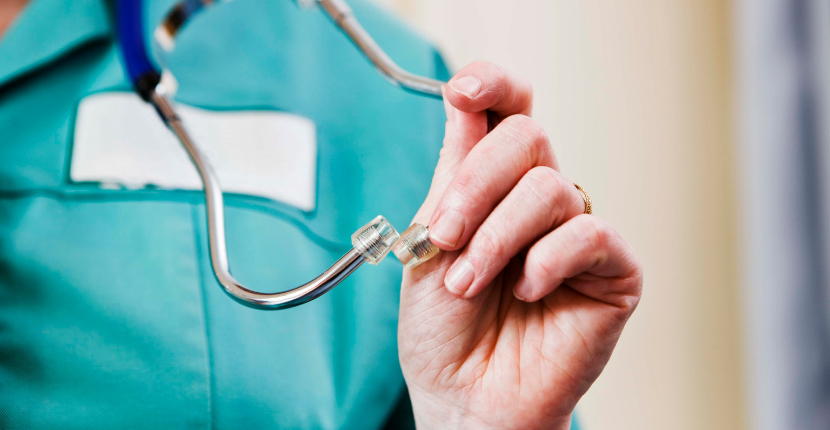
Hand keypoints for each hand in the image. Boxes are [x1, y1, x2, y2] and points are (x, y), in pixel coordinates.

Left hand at [397, 61, 642, 429]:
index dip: (492, 85)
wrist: (463, 396)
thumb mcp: (430, 242)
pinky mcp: (612, 270)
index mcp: (494, 186)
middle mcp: (538, 201)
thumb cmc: (444, 329)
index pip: (508, 112)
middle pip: (527, 138)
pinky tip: (527, 292)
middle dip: (475, 186)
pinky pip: (587, 234)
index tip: (464, 90)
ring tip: (469, 282)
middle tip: (445, 238)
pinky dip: (545, 261)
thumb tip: (465, 104)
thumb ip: (453, 175)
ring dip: (497, 236)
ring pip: (551, 188)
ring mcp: (577, 233)